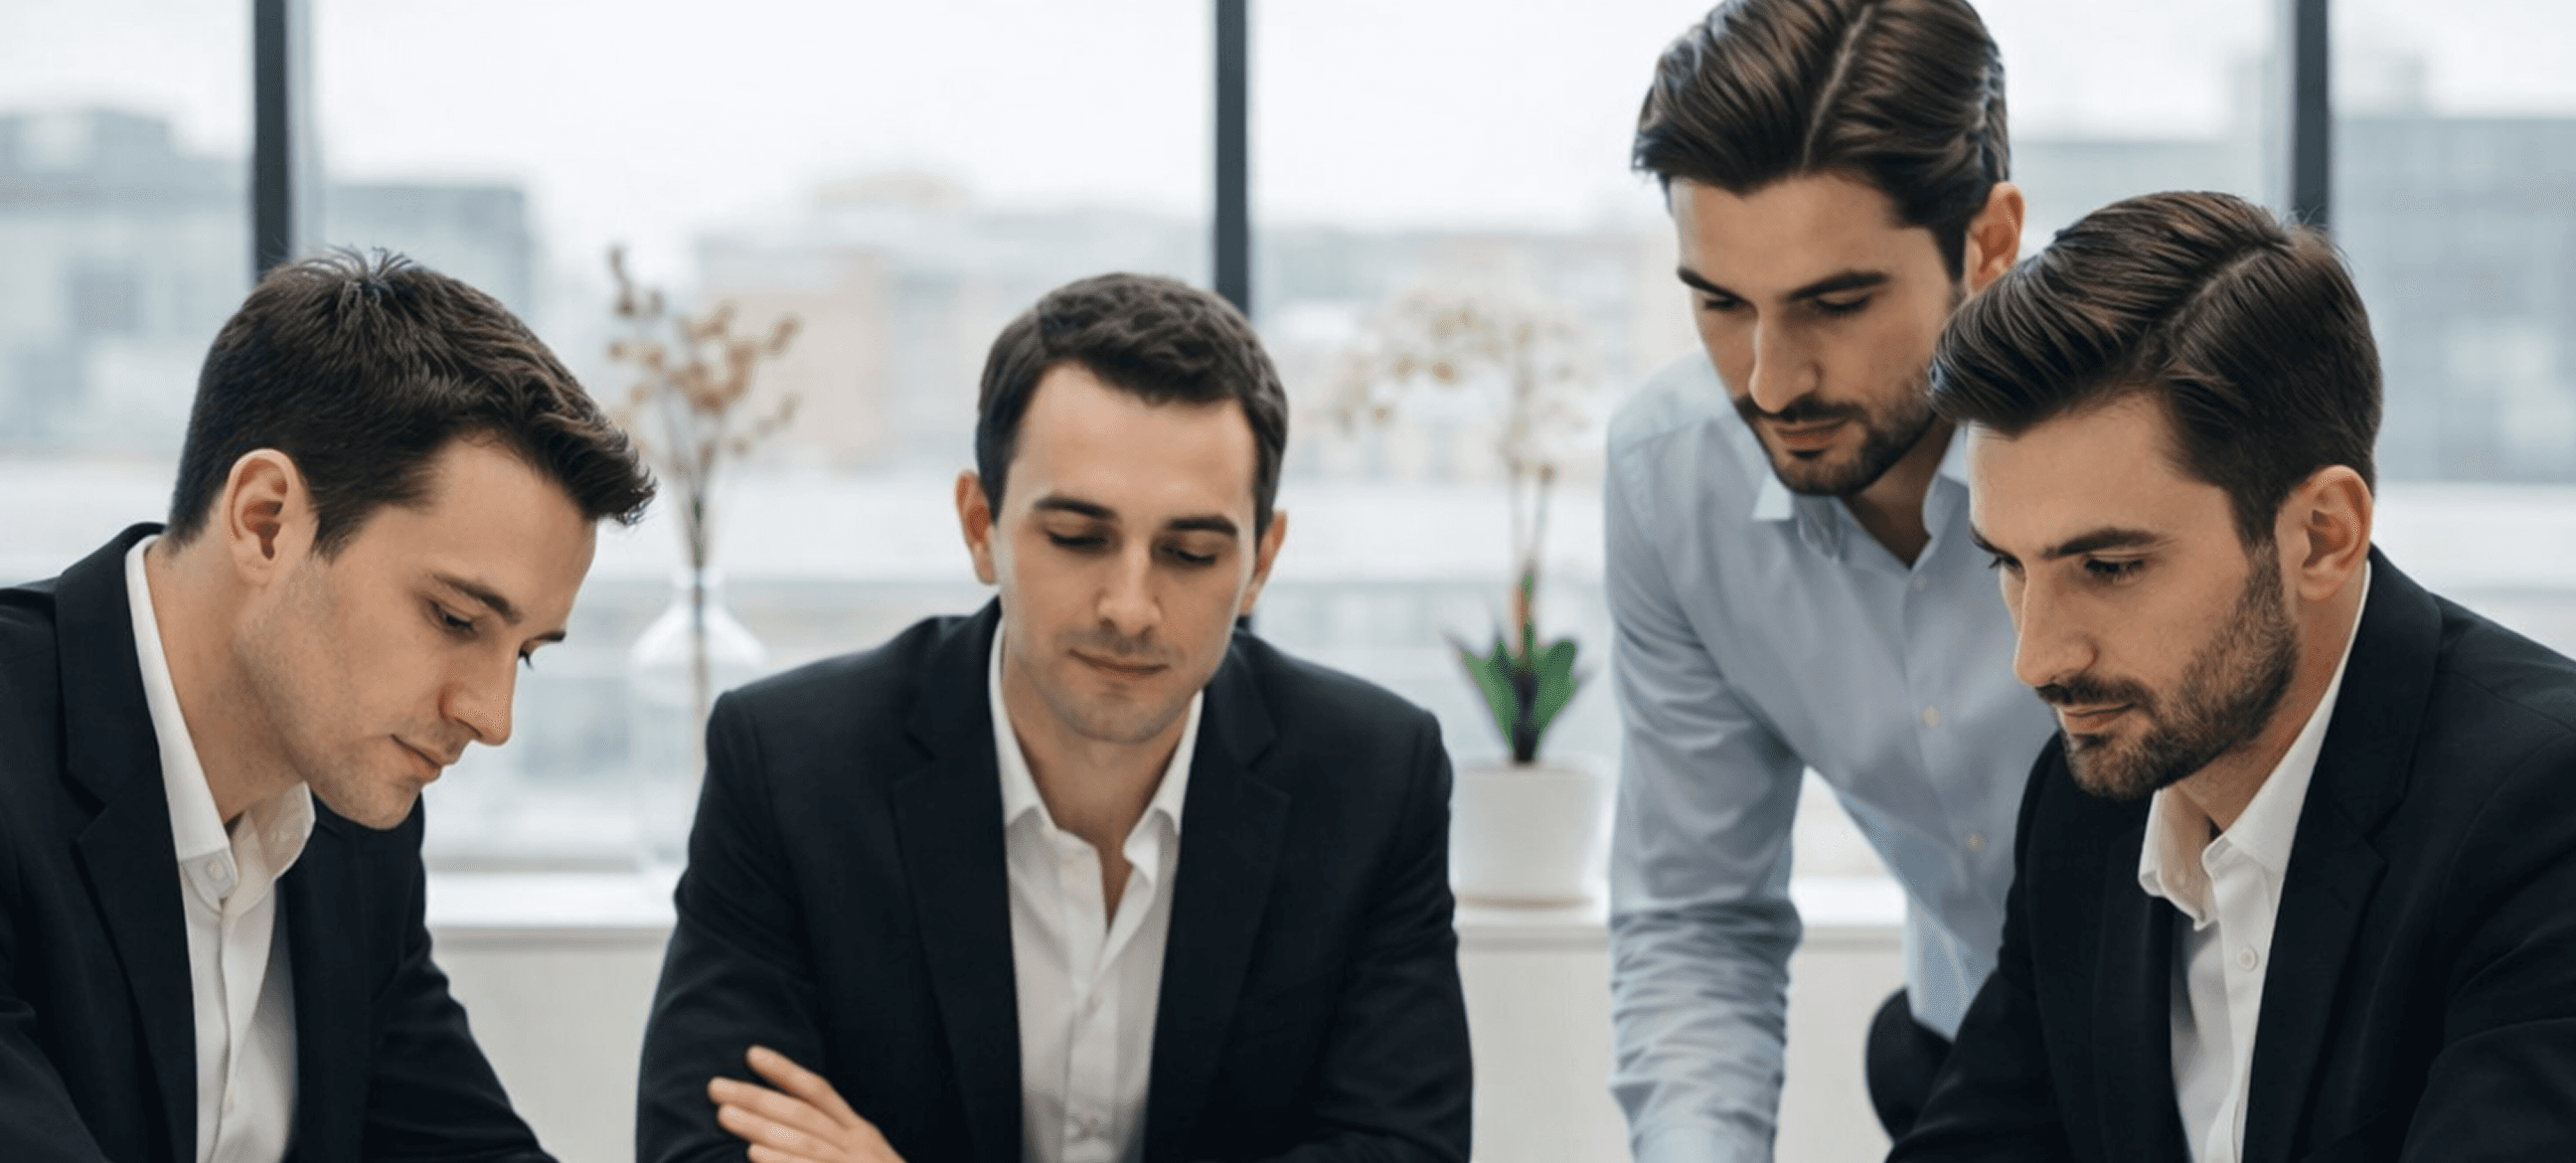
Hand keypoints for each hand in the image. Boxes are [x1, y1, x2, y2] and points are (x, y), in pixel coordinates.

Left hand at [708, 1044, 904, 1162]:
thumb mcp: (864, 1159)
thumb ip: (833, 1141)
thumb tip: (782, 1129)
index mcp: (860, 1133)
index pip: (819, 1092)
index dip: (785, 1071)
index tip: (751, 1054)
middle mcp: (858, 1146)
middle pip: (802, 1113)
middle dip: (756, 1097)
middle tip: (715, 1087)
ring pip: (802, 1140)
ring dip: (760, 1126)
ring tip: (724, 1115)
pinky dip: (783, 1162)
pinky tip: (755, 1155)